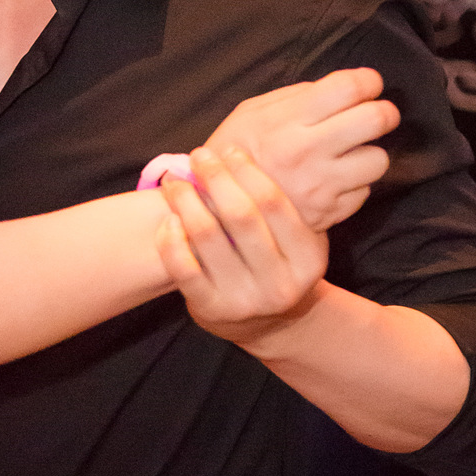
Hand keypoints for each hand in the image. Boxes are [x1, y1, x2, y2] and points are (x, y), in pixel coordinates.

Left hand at [157, 146, 327, 346]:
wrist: (269, 325)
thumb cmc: (277, 266)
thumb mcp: (297, 241)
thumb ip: (283, 206)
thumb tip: (244, 151)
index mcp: (308, 258)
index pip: (274, 202)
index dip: (247, 171)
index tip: (230, 150)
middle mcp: (280, 283)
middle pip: (241, 216)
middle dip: (215, 178)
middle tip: (198, 156)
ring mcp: (244, 300)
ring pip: (207, 237)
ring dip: (185, 201)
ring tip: (174, 181)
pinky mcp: (211, 310)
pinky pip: (183, 268)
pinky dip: (171, 239)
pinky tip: (168, 220)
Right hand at [205, 68, 399, 229]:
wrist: (214, 210)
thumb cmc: (233, 153)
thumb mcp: (251, 112)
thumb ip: (296, 97)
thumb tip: (340, 89)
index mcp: (288, 121)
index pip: (350, 88)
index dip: (368, 82)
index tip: (367, 86)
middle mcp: (308, 152)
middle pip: (376, 119)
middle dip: (383, 112)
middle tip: (374, 115)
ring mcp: (320, 187)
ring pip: (378, 159)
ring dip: (368, 153)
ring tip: (350, 154)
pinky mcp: (328, 214)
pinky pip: (364, 192)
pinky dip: (354, 185)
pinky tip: (334, 182)